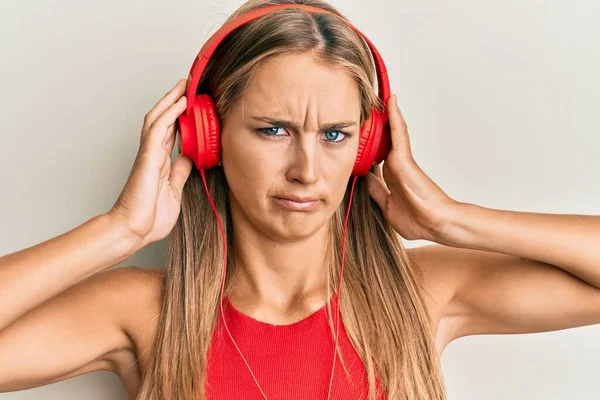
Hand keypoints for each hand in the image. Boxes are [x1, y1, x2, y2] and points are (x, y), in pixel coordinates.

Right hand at [107, 79, 192, 246]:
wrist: (134, 231)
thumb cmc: (149, 217)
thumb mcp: (174, 190)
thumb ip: (180, 172)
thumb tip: (190, 158)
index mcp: (160, 162)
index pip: (171, 132)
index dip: (180, 116)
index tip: (192, 105)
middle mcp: (154, 154)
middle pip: (164, 119)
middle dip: (175, 101)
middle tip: (187, 86)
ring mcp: (149, 154)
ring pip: (158, 118)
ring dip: (171, 100)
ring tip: (184, 85)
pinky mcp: (147, 157)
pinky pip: (158, 129)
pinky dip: (169, 114)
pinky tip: (180, 102)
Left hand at [366, 94, 457, 240]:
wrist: (435, 224)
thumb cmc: (418, 220)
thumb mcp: (387, 205)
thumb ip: (376, 191)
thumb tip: (365, 180)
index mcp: (391, 176)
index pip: (377, 154)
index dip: (369, 144)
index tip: (360, 134)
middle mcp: (395, 165)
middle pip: (383, 139)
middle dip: (375, 124)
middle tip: (365, 107)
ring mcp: (400, 160)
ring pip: (391, 132)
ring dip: (386, 115)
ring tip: (378, 96)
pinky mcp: (404, 159)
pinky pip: (398, 133)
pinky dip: (394, 117)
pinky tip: (390, 102)